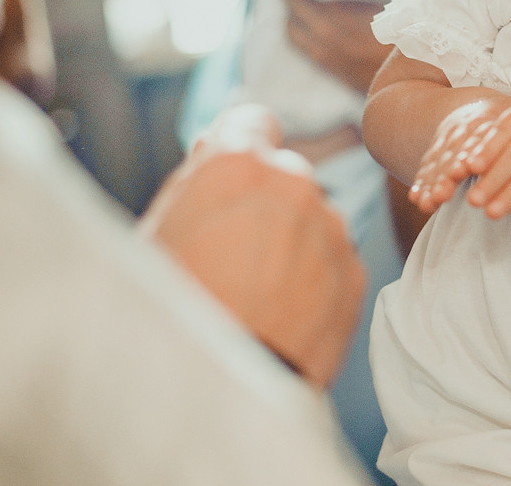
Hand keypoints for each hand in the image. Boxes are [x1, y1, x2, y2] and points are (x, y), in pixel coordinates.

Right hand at [142, 106, 364, 388]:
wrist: (214, 391)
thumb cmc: (166, 309)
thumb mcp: (156, 231)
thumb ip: (196, 181)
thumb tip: (215, 146)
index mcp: (235, 162)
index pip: (252, 120)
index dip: (241, 146)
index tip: (236, 175)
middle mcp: (292, 182)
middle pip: (284, 178)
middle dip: (266, 204)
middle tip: (233, 257)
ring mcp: (330, 227)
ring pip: (312, 222)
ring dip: (293, 245)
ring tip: (256, 297)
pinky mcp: (354, 273)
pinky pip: (333, 263)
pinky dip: (314, 282)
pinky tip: (282, 316)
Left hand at [282, 0, 391, 92]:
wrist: (413, 72)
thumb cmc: (401, 32)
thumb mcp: (372, 6)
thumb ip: (345, 2)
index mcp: (329, 21)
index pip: (294, 0)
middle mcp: (321, 42)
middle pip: (290, 23)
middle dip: (290, 8)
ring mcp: (326, 60)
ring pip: (297, 41)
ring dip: (297, 26)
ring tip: (304, 13)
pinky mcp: (334, 73)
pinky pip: (309, 53)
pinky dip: (307, 40)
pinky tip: (317, 33)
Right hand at [410, 95, 510, 213]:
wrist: (479, 109)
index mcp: (484, 117)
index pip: (475, 136)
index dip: (470, 153)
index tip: (465, 170)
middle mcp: (461, 128)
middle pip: (452, 151)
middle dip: (446, 174)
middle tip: (441, 195)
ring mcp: (445, 141)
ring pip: (437, 162)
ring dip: (432, 183)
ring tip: (426, 203)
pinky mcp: (436, 153)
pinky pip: (428, 169)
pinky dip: (422, 185)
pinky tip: (417, 202)